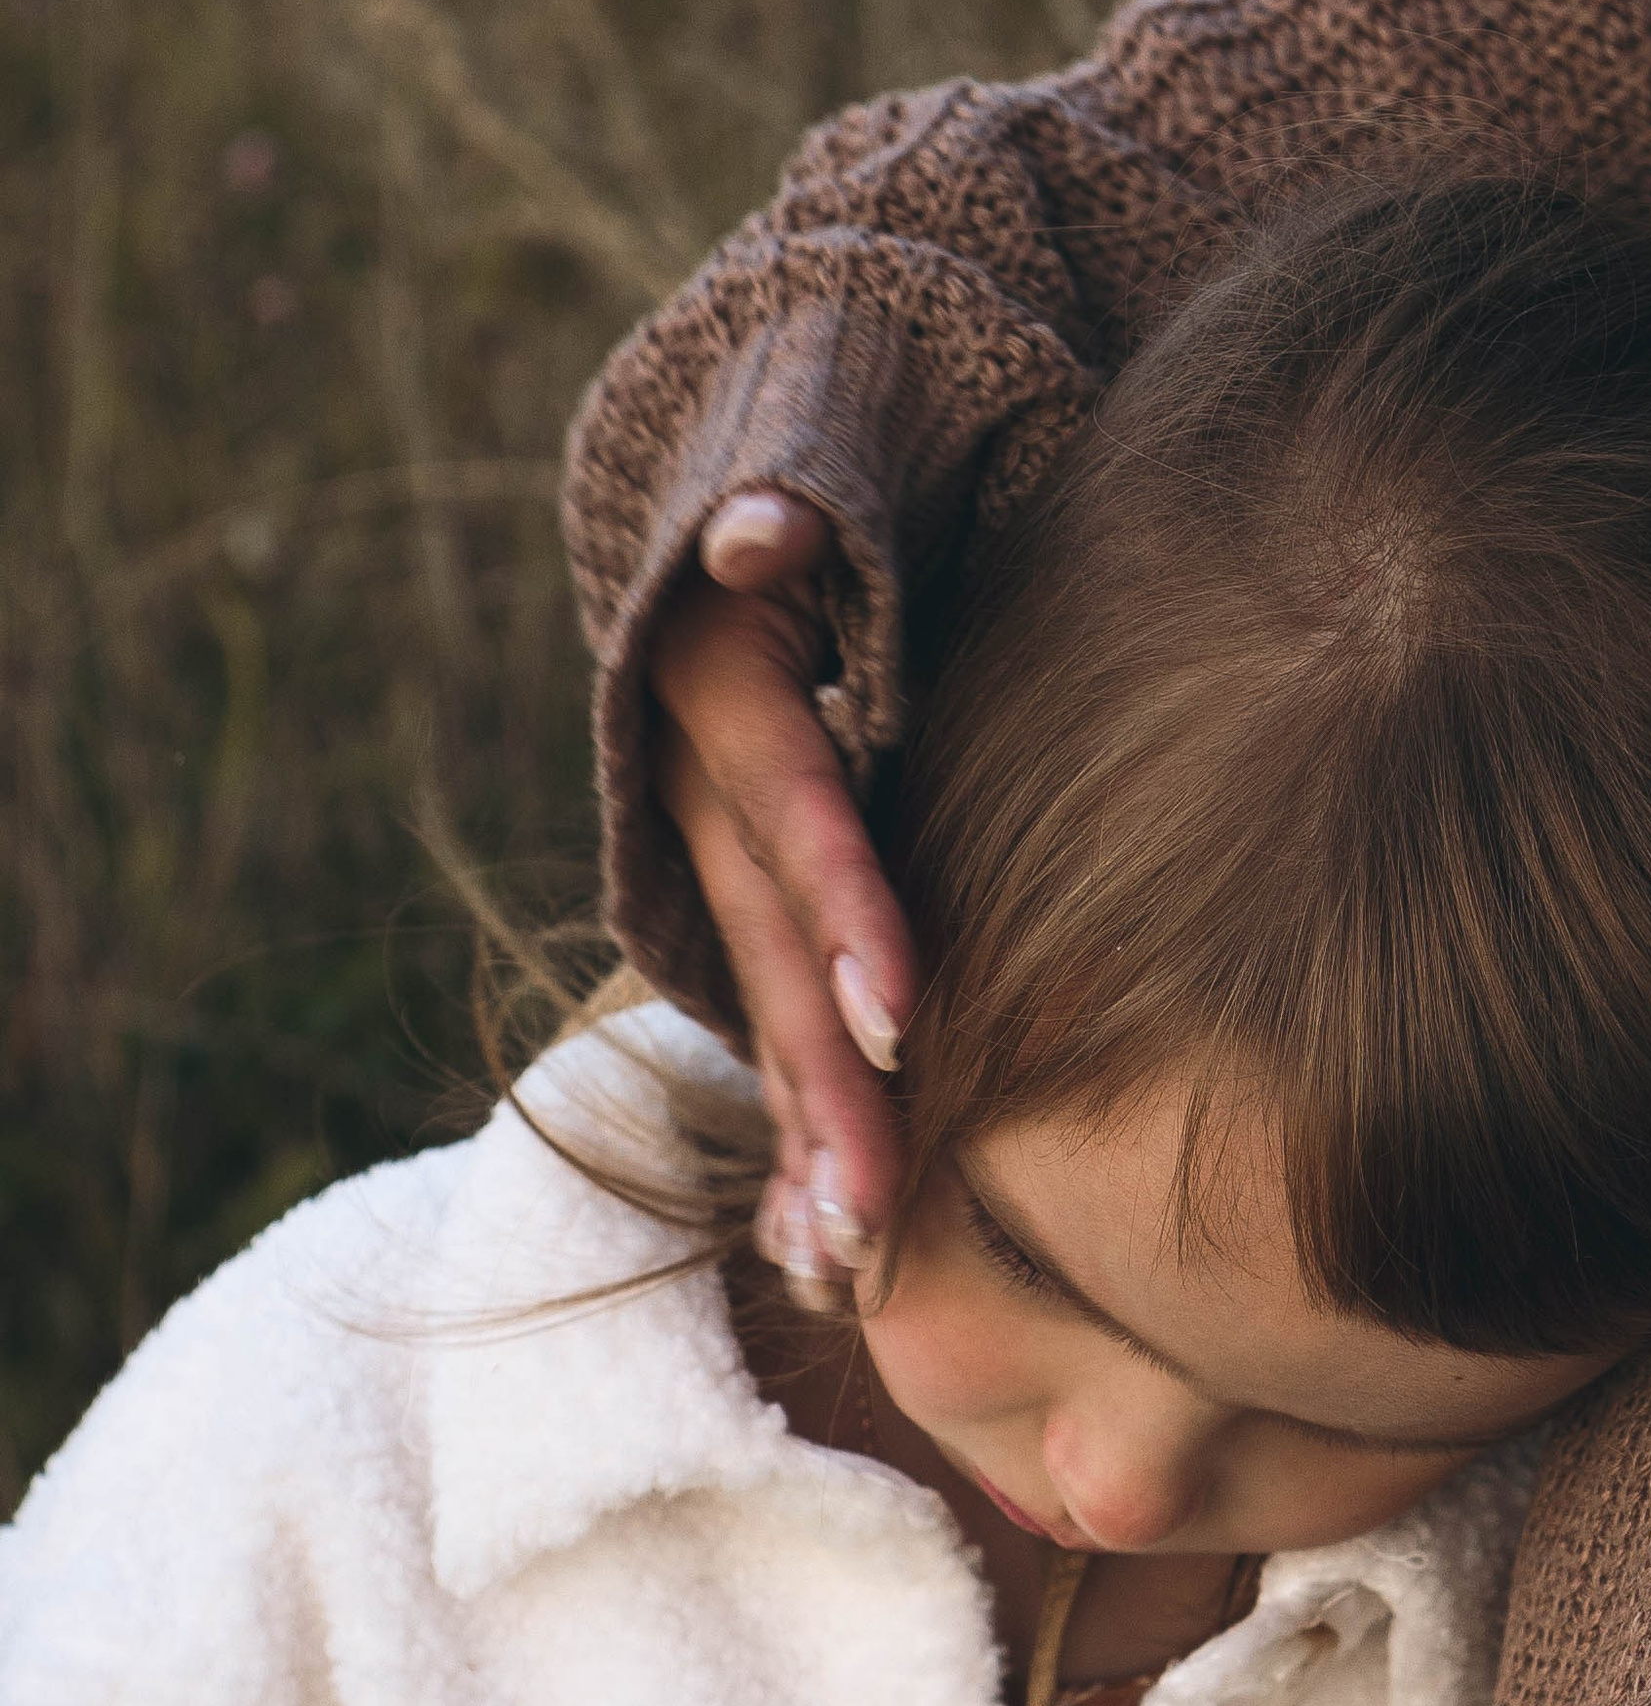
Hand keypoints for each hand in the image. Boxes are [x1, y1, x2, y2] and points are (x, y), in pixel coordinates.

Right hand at [647, 488, 918, 1303]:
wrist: (756, 487)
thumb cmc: (853, 450)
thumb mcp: (831, 440)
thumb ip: (806, 491)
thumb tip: (757, 532)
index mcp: (719, 676)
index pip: (790, 803)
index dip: (842, 908)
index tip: (899, 1019)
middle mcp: (695, 782)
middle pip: (765, 947)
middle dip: (819, 1086)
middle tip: (869, 1213)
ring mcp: (709, 852)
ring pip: (755, 1009)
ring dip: (798, 1141)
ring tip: (840, 1265)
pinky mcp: (743, 903)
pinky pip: (764, 1029)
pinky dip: (791, 1137)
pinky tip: (813, 1253)